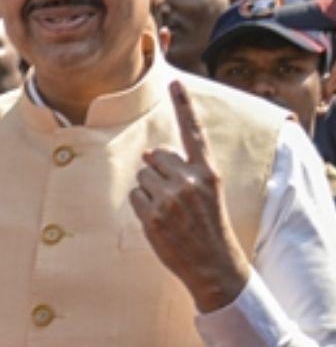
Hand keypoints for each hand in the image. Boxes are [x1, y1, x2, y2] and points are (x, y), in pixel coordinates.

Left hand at [128, 81, 251, 311]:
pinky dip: (140, 206)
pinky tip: (158, 222)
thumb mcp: (206, 194)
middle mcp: (190, 181)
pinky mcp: (153, 215)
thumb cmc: (207, 226)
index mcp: (208, 173)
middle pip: (155, 156)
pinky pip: (133, 196)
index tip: (175, 82)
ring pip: (141, 177)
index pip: (194, 134)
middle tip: (172, 198)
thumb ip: (183, 170)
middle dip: (156, 171)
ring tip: (168, 212)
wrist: (214, 264)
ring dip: (147, 191)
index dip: (184, 106)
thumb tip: (148, 152)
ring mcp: (170, 199)